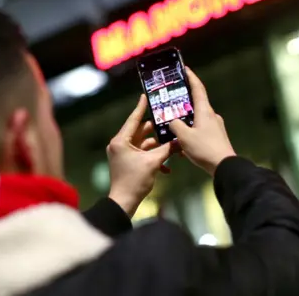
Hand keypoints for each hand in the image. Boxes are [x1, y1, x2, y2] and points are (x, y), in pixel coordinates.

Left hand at [106, 95, 173, 216]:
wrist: (124, 202)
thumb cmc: (134, 181)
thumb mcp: (153, 162)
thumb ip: (167, 149)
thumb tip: (179, 141)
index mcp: (121, 141)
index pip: (133, 119)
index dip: (141, 107)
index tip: (145, 96)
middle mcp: (119, 144)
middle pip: (141, 132)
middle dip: (156, 130)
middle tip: (169, 122)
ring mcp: (123, 153)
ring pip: (143, 144)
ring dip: (157, 146)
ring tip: (172, 145)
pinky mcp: (127, 162)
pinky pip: (142, 154)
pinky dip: (153, 157)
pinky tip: (166, 167)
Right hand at [169, 68, 235, 174]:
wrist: (224, 167)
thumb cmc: (204, 148)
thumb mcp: (184, 136)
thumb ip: (175, 125)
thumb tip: (173, 121)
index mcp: (205, 111)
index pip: (198, 89)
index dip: (191, 77)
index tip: (185, 69)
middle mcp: (212, 116)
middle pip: (197, 104)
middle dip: (184, 102)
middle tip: (172, 100)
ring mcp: (215, 127)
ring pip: (197, 119)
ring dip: (186, 121)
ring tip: (173, 127)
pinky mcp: (216, 138)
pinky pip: (200, 131)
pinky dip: (191, 133)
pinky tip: (182, 145)